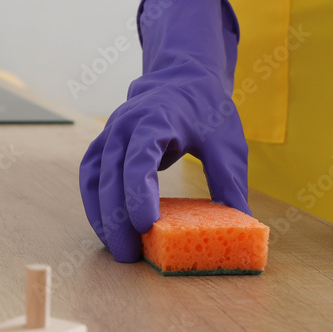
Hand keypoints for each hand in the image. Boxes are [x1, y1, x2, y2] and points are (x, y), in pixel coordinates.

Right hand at [79, 0, 250, 261]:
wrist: (181, 77)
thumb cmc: (205, 109)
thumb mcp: (226, 141)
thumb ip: (229, 180)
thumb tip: (241, 223)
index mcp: (157, 119)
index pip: (140, 158)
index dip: (139, 192)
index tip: (146, 225)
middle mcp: (126, 124)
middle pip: (111, 174)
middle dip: (117, 217)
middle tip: (129, 254)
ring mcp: (110, 133)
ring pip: (94, 177)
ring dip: (100, 214)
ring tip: (116, 248)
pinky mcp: (104, 144)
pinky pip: (90, 175)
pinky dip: (94, 202)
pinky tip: (106, 228)